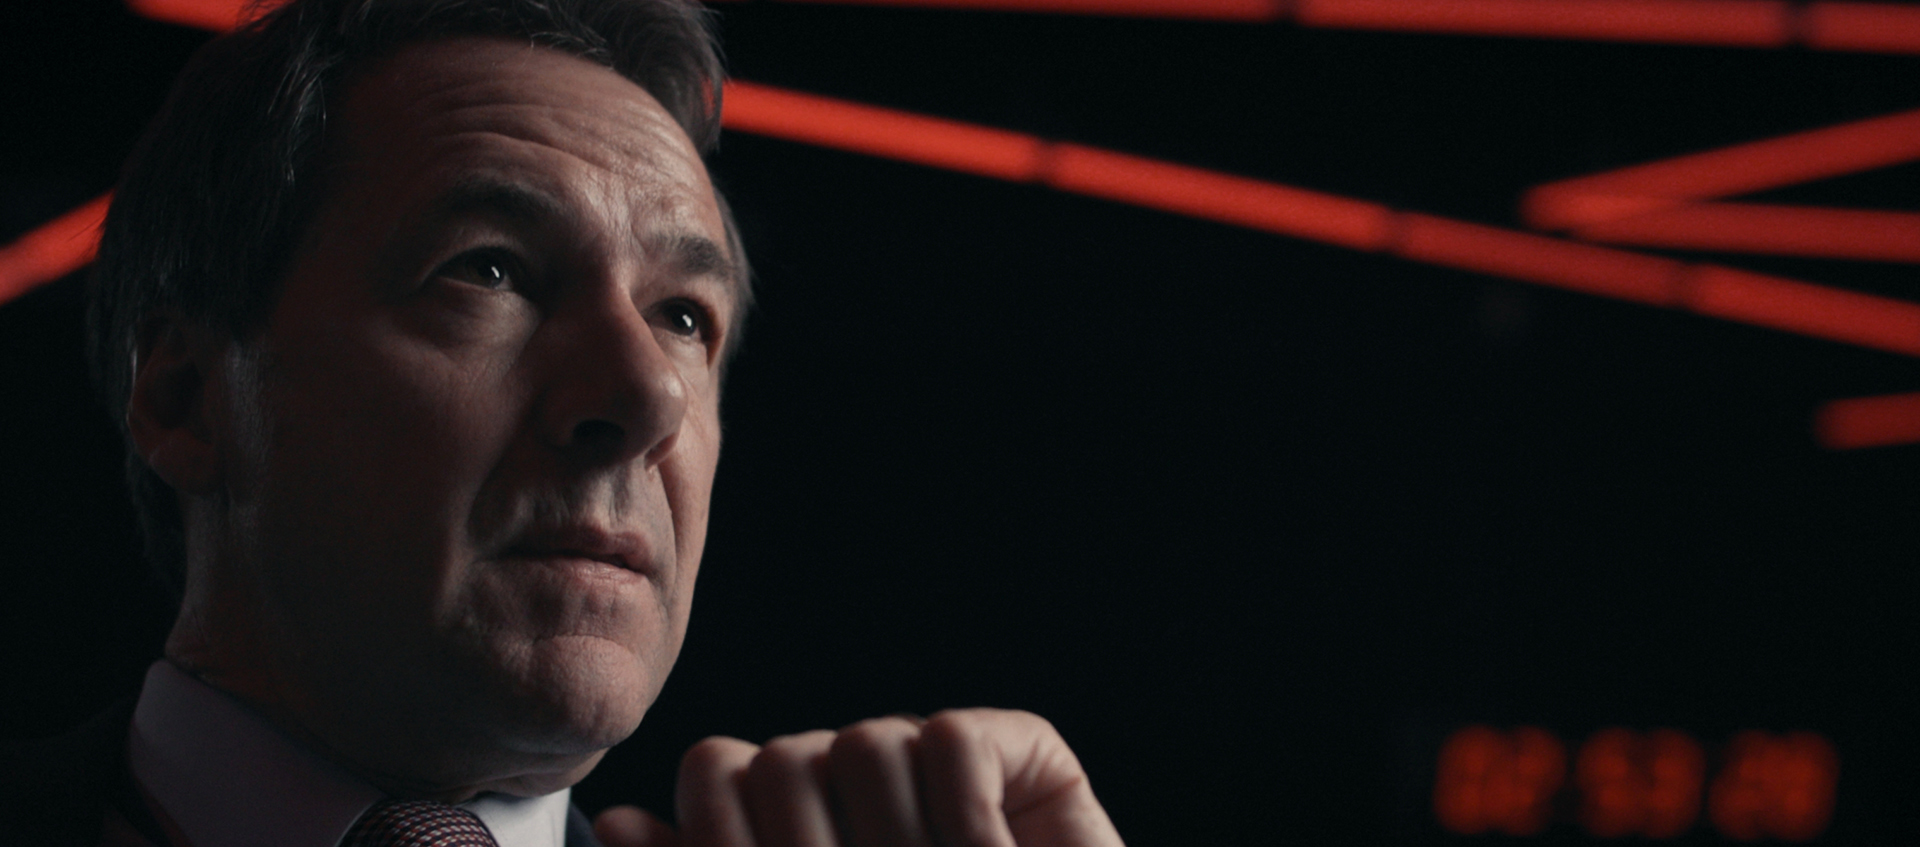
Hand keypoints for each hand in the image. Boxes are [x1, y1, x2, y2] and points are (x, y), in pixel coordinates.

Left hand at [593, 708, 1123, 846]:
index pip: (717, 772)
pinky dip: (968, 818)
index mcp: (791, 827)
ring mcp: (933, 763)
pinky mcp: (1020, 751)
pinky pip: (952, 741)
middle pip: (782, 757)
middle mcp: (856, 786)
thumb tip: (615, 821)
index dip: (723, 835)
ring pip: (866, 743)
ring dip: (901, 841)